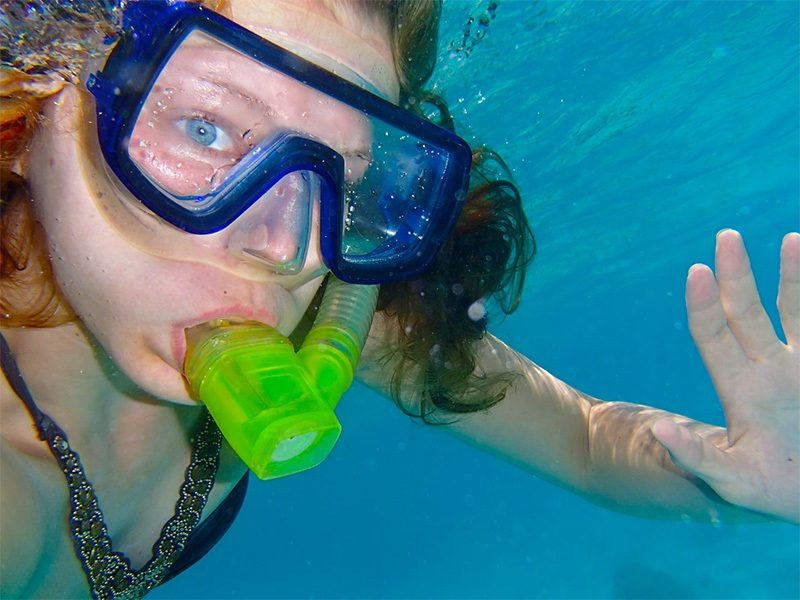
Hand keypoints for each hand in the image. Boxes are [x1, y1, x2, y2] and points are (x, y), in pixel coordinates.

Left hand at [652, 229, 799, 523]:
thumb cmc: (771, 493)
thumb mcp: (730, 482)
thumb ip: (696, 458)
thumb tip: (658, 432)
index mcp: (739, 389)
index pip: (713, 335)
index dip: (704, 305)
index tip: (697, 271)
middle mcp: (768, 369)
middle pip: (747, 312)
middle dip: (736, 275)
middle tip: (725, 236)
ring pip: (797, 311)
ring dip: (795, 277)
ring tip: (793, 239)